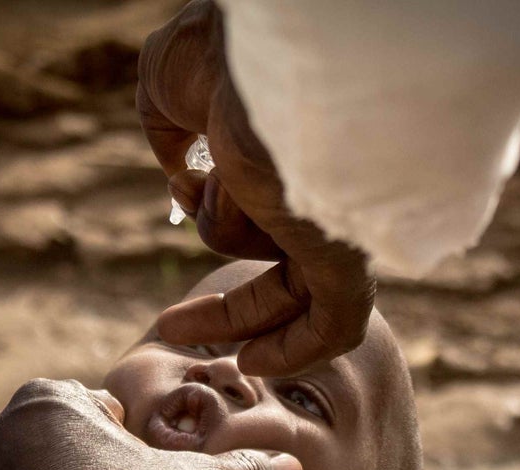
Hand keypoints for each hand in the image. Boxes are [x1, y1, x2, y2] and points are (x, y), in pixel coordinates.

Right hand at [137, 0, 374, 376]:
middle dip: (226, 312)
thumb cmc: (219, 57)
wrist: (251, 56)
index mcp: (289, 158)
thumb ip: (172, 134)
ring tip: (224, 177)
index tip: (186, 280)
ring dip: (229, 236)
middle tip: (172, 327)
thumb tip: (181, 172)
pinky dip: (296, 349)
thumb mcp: (172, 92)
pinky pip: (334, 323)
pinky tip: (252, 362)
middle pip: (281, 278)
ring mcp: (337, 226)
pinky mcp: (347, 255)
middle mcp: (322, 195)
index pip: (269, 228)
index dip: (227, 255)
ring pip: (275, 282)